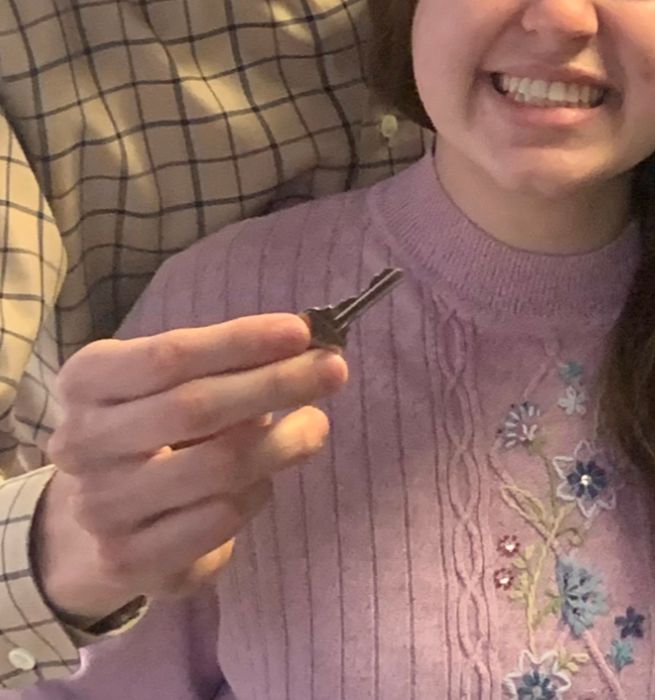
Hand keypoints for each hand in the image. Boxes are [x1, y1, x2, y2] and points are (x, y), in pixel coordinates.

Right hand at [35, 314, 346, 623]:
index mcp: (87, 381)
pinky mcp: (127, 561)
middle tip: (333, 370)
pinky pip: (219, 519)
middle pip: (194, 407)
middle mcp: (81, 444)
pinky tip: (265, 478)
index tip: (302, 332)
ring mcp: (99, 508)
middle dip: (275, 384)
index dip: (241, 341)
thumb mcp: (176, 380)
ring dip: (282, 442)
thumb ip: (230, 361)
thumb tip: (308, 348)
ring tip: (315, 424)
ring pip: (216, 467)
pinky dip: (257, 492)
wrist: (99, 516)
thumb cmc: (154, 424)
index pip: (170, 355)